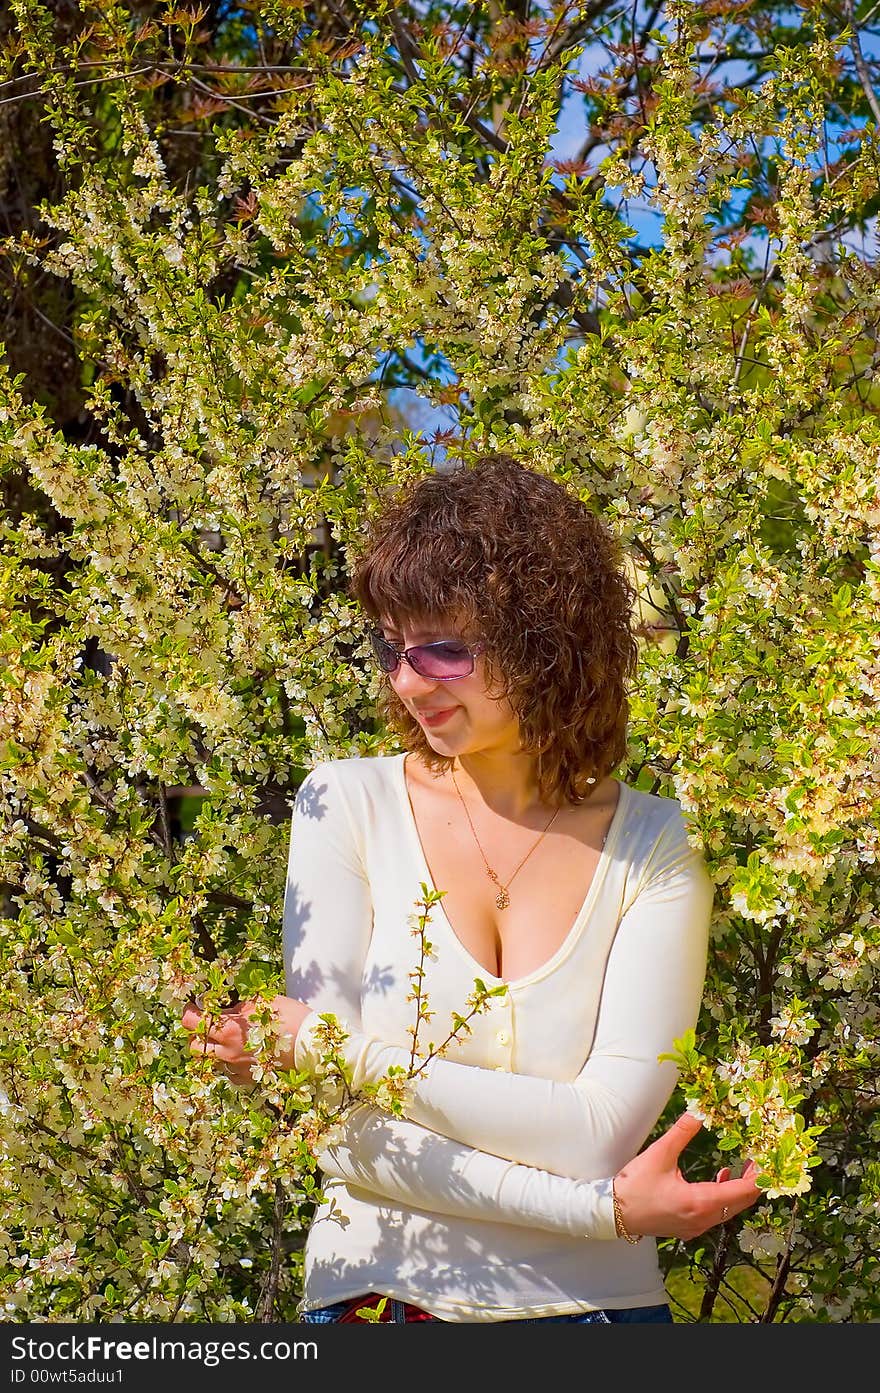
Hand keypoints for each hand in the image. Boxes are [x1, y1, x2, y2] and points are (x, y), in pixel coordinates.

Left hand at [180, 995, 312, 1084]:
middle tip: (209, 1023)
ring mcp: (238, 1068)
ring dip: (214, 1048)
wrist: (311, 1045)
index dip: (189, 1013)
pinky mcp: (248, 1078)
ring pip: (212, 1060)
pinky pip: (229, 1072)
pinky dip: (230, 1062)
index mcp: (229, 1031)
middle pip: (195, 1046)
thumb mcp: (262, 1003)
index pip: (192, 1023)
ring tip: (229, 1038)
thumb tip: (224, 1008)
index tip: (193, 1007)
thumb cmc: (290, 1018)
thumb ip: (237, 1007)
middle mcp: (228, 1052)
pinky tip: (242, 1052)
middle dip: (197, 1034)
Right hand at [612, 1111, 761, 1240]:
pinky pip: (717, 1215)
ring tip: (743, 1168)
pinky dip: (724, 1198)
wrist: (614, 1213)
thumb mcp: (660, 1154)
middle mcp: (704, 1219)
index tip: (767, 1160)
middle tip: (759, 1160)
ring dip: (739, 1190)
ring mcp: (696, 1227)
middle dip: (753, 1182)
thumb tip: (699, 1111)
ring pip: (729, 1210)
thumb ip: (682, 1132)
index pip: (743, 1192)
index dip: (759, 1176)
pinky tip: (718, 1182)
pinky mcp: (688, 1228)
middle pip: (741, 1203)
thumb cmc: (635, 1186)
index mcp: (701, 1202)